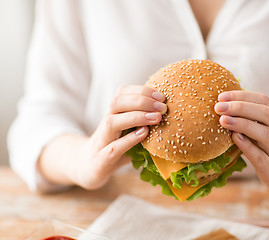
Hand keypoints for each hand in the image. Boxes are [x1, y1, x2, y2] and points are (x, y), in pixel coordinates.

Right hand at [40, 85, 166, 189]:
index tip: (161, 96)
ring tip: (156, 118)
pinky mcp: (101, 160)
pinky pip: (114, 148)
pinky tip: (144, 134)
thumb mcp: (130, 133)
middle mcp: (105, 123)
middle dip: (142, 100)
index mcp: (113, 114)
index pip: (122, 92)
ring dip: (136, 117)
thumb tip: (172, 116)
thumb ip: (144, 124)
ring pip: (112, 121)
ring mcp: (102, 141)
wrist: (88, 169)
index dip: (142, 91)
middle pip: (117, 102)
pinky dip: (129, 140)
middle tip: (162, 107)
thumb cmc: (115, 148)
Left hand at [214, 90, 268, 193]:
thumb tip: (223, 104)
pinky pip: (260, 156)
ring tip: (223, 120)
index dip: (242, 96)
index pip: (262, 100)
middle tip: (218, 106)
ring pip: (264, 133)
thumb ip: (250, 118)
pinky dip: (247, 146)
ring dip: (242, 124)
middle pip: (264, 114)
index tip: (221, 96)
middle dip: (240, 107)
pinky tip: (234, 138)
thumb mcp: (266, 129)